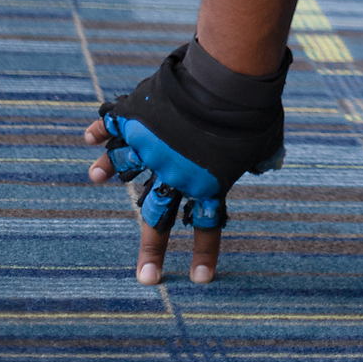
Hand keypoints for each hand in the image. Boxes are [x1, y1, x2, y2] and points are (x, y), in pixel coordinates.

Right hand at [83, 41, 287, 286]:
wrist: (226, 82)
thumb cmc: (253, 112)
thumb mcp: (266, 139)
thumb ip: (265, 156)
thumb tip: (271, 162)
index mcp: (206, 180)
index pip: (207, 224)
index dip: (205, 253)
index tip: (201, 279)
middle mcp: (174, 172)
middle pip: (159, 218)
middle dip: (153, 251)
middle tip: (146, 278)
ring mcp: (152, 146)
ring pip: (126, 166)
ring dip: (109, 170)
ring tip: (97, 177)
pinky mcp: (138, 118)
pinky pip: (113, 125)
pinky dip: (101, 129)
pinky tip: (91, 136)